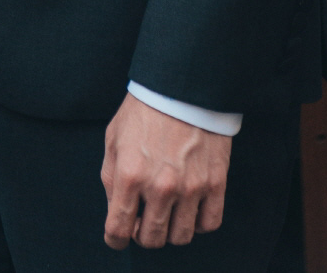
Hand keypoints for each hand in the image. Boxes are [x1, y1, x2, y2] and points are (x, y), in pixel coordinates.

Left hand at [101, 95, 230, 248]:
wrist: (181, 86)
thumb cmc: (144, 111)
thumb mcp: (113, 139)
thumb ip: (111, 179)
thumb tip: (117, 210)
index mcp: (130, 174)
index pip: (118, 229)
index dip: (115, 239)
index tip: (117, 236)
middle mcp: (160, 186)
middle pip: (151, 239)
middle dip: (143, 234)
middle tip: (143, 219)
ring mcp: (190, 187)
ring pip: (180, 237)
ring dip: (170, 230)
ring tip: (167, 211)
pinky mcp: (215, 183)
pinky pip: (208, 224)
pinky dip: (198, 223)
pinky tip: (190, 207)